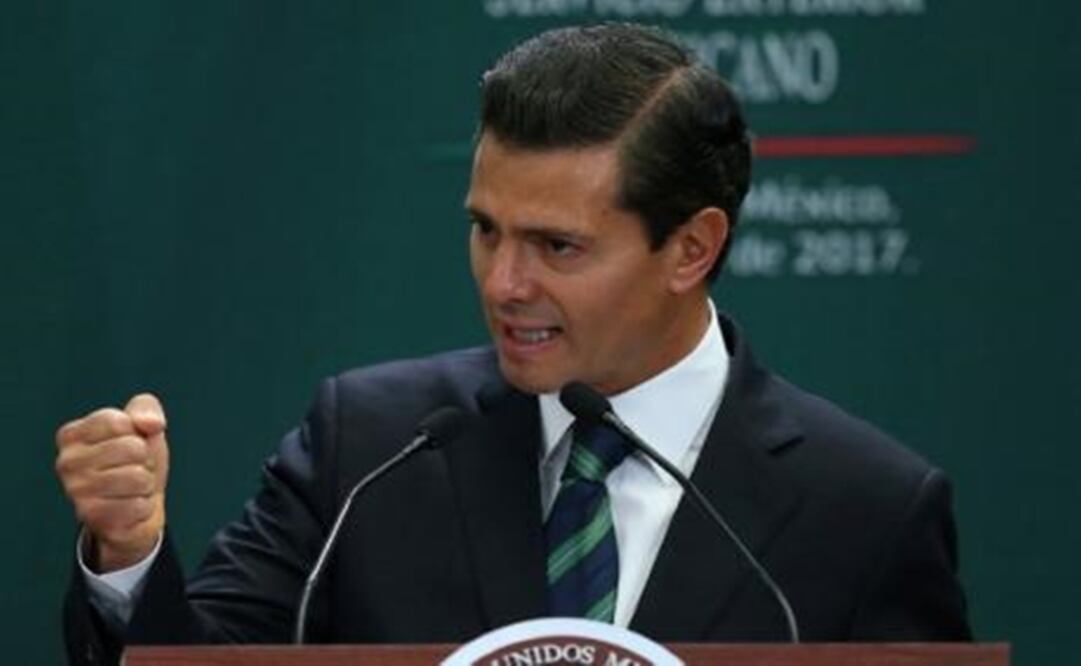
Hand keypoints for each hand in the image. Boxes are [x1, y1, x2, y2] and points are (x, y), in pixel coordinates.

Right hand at [55, 394, 169, 571]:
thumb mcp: (144, 426)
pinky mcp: (91, 516)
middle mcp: (67, 462)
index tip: (130, 443)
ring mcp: (76, 490)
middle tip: (134, 468)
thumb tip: (150, 423)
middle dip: (145, 459)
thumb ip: (146, 408)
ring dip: (146, 483)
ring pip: (137, 477)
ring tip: (132, 487)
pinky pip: (138, 504)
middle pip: (131, 448)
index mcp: (72, 435)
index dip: (138, 432)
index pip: (118, 421)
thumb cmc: (136, 461)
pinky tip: (129, 506)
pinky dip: (143, 506)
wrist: (138, 505)